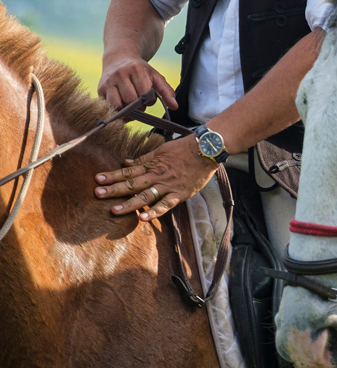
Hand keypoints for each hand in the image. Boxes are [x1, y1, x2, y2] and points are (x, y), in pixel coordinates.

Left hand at [94, 135, 215, 220]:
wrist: (207, 149)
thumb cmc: (185, 148)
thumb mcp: (162, 150)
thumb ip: (144, 159)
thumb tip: (126, 162)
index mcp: (152, 165)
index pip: (128, 171)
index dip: (113, 175)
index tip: (98, 179)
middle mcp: (157, 176)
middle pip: (132, 184)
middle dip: (114, 189)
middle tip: (97, 194)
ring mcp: (168, 186)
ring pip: (146, 196)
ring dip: (129, 204)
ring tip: (114, 211)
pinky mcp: (180, 194)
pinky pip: (165, 204)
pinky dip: (155, 211)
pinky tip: (143, 218)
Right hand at [98, 53, 176, 110]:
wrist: (118, 59)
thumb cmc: (140, 71)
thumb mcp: (155, 76)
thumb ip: (166, 90)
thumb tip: (175, 106)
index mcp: (135, 70)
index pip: (144, 93)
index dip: (149, 101)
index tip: (149, 99)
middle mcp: (119, 75)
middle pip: (130, 100)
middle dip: (138, 107)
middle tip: (140, 104)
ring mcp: (108, 82)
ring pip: (117, 106)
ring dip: (126, 111)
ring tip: (131, 107)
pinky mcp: (99, 90)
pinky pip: (108, 108)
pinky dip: (117, 112)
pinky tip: (122, 108)